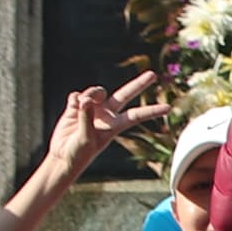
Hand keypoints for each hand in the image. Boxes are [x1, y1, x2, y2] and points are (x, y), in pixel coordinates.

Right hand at [45, 70, 161, 175]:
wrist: (62, 156)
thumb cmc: (78, 154)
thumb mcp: (85, 139)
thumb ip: (87, 119)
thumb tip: (86, 100)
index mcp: (114, 125)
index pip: (136, 116)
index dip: (151, 111)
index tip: (169, 108)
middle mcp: (106, 114)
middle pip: (125, 94)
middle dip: (138, 84)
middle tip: (153, 74)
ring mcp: (92, 108)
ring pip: (96, 91)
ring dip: (90, 94)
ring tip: (81, 105)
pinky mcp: (76, 106)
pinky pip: (77, 95)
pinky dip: (75, 100)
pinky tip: (72, 108)